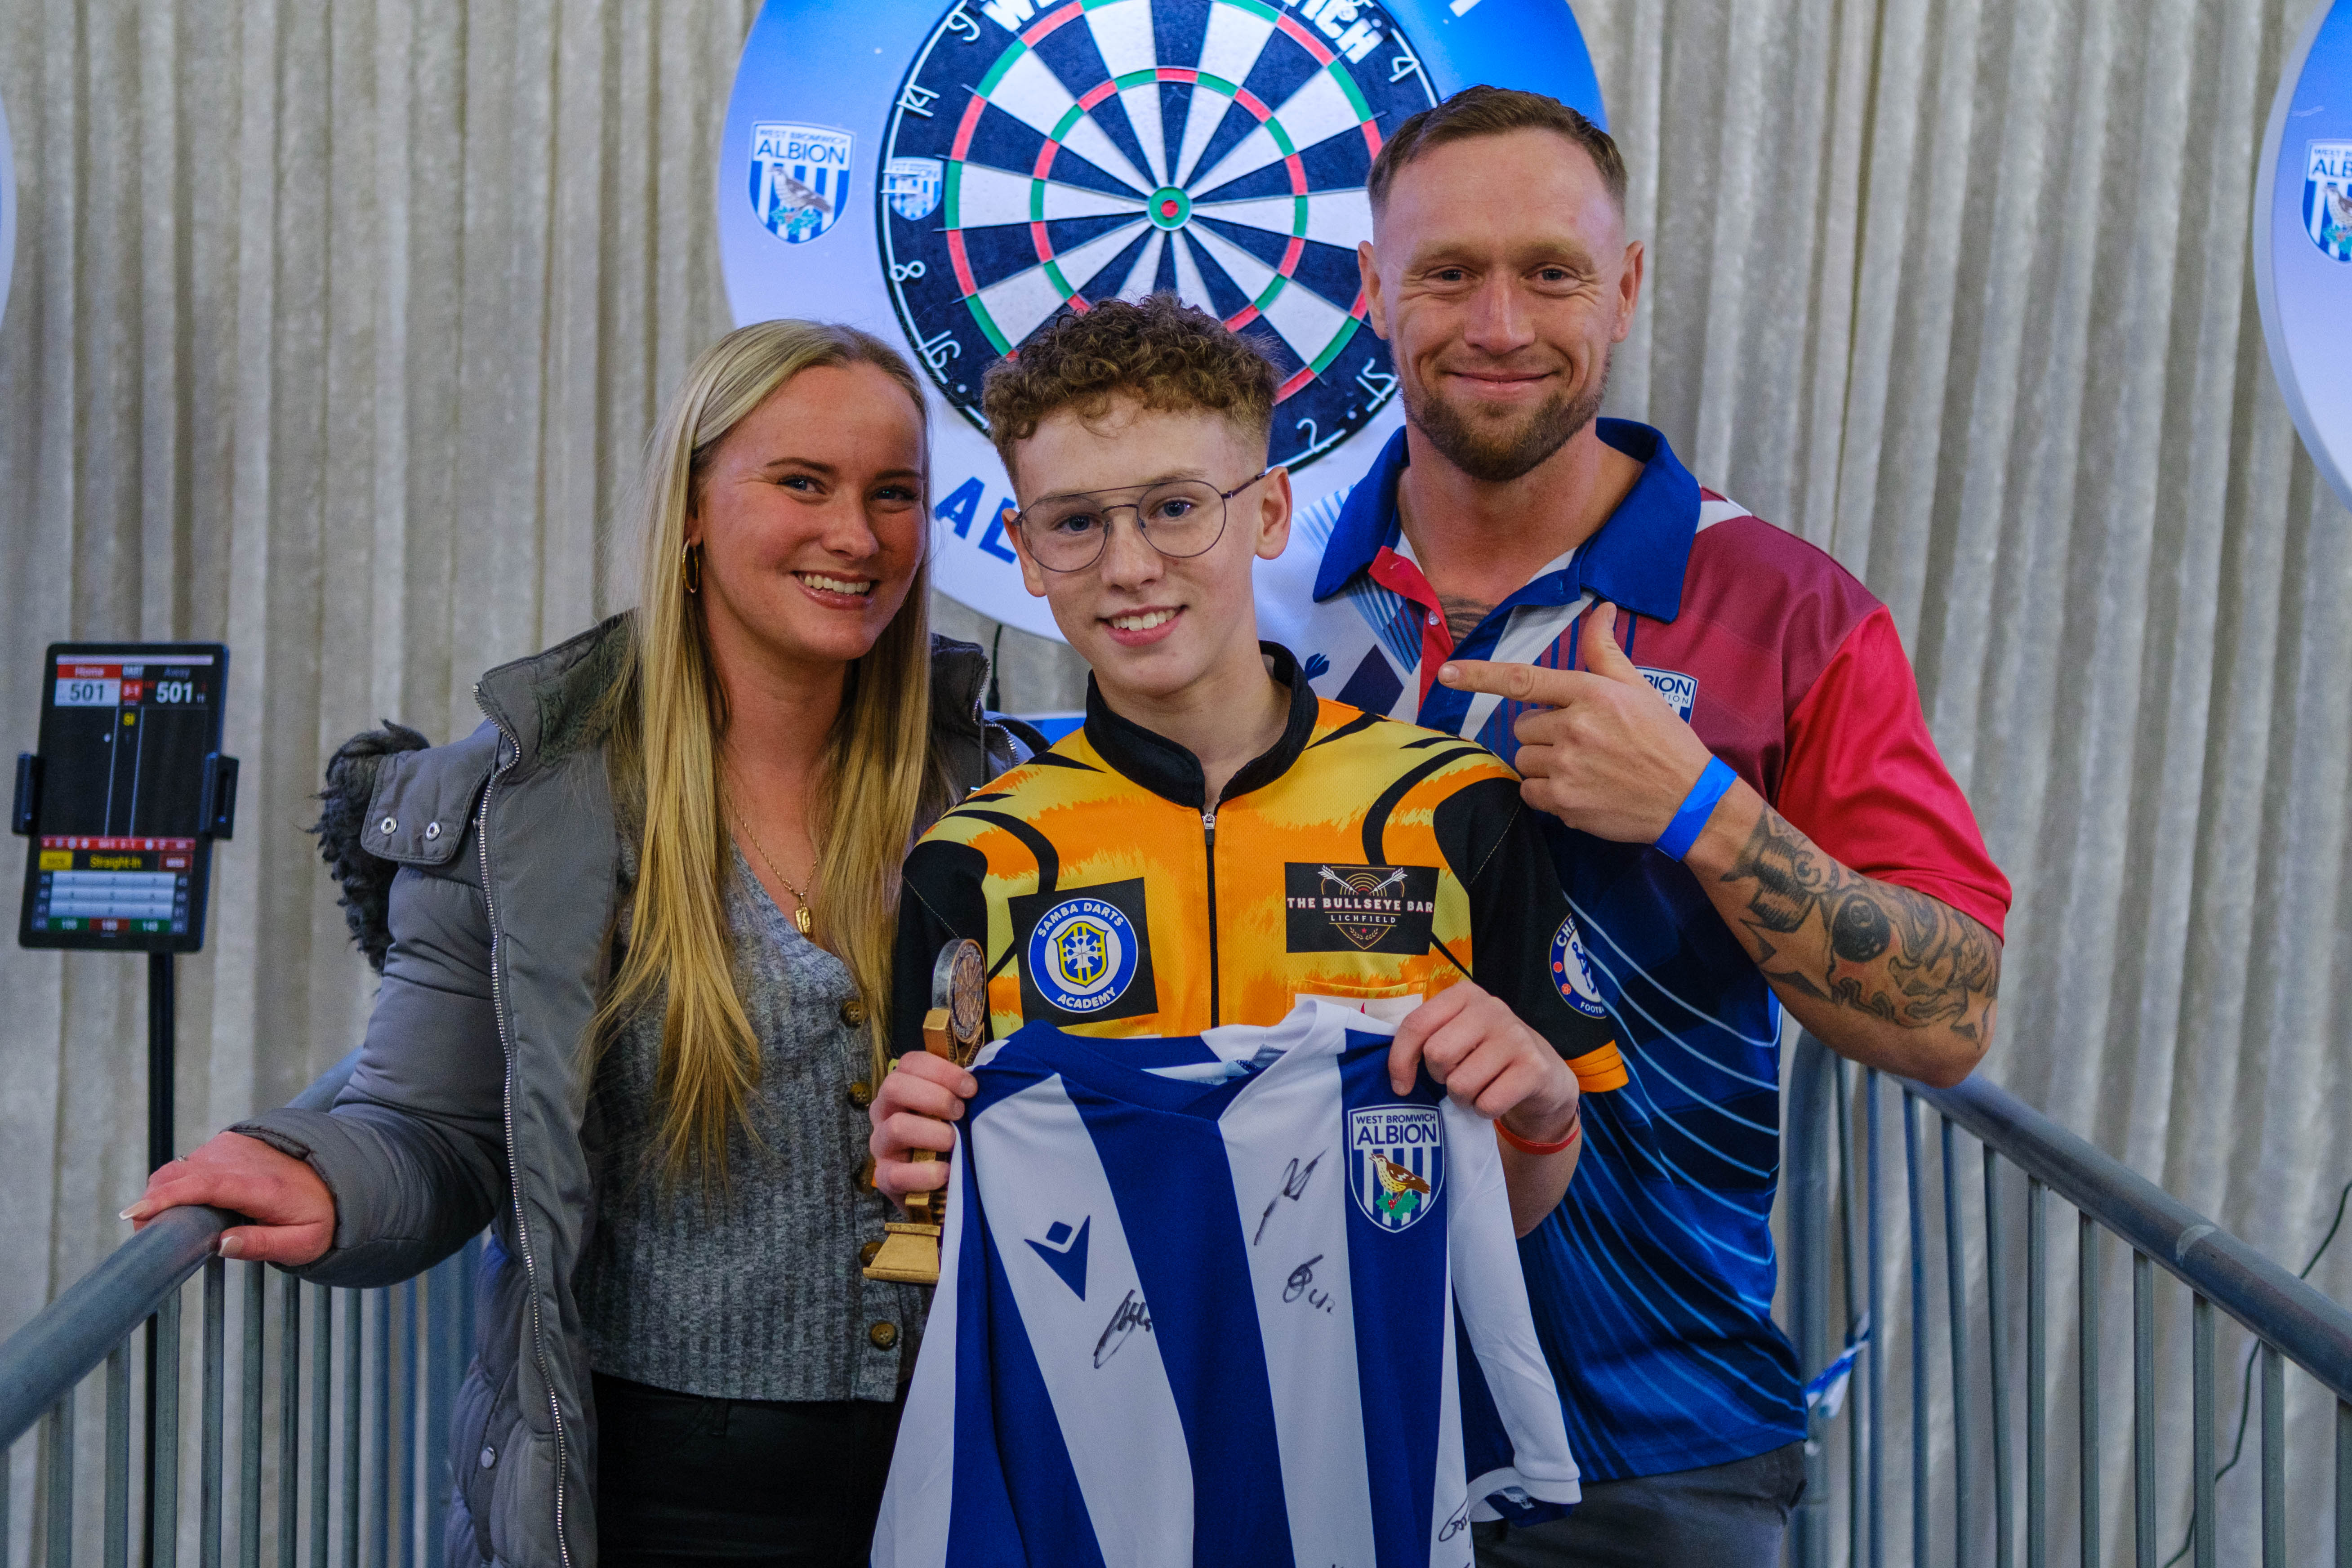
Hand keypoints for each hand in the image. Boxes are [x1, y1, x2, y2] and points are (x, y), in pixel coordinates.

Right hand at [120, 1132, 335, 1264]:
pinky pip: (192, 1162)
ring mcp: (234, 1147)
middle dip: (153, 1201)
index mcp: (261, 1187)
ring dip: (166, 1193)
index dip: (167, 1198)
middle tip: (145, 1232)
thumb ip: (263, 1245)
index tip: (135, 1215)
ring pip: (181, 1167)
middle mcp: (244, 1160)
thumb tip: (221, 1245)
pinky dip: (180, 1181)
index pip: (206, 1186)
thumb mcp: (303, 1243)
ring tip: (170, 1222)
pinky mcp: (229, 1142)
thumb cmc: (320, 1216)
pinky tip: (191, 1203)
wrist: (337, 1177)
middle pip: (181, 1174)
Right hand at [868, 1052, 975, 1203]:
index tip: (970, 1088)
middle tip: (960, 1113)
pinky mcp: (885, 1178)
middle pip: (895, 1086)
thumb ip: (962, 1092)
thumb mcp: (955, 1111)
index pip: (910, 1063)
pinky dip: (926, 1173)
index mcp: (902, 1089)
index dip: (942, 1071)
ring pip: (897, 1127)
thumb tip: (990, 1073)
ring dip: (934, 1133)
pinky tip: (946, 1171)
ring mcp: (882, 1145)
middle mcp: (885, 1112)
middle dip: (936, 1097)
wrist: (942, 1189)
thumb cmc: (952, 1140)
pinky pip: (897, 1173)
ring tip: (955, 1143)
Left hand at [1386, 980, 1578, 1144]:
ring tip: (1478, 1088)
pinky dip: (1484, 1111)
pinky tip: (1496, 1098)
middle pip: (1437, 1054)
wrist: (1543, 1074)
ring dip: (1462, 1098)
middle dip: (1440, 1077)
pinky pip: (1487, 1104)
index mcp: (1464, 994)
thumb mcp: (1457, 1033)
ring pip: (1460, 1084)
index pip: (1416, 1024)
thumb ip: (1426, 1038)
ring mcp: (1515, 1036)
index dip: (1400, 1060)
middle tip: (1455, 1077)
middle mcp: (1491, 1008)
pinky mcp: (1533, 1068)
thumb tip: (1396, 1076)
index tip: (1401, 1085)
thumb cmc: (1485, 1054)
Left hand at [1437, 603, 1718, 843]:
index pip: (1523, 679)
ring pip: (1523, 758)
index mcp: (1590, 693)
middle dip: (1543, 733)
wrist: (1689, 799)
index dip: (1479, 676)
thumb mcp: (1638, 688)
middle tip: (1581, 741)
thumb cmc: (1664, 739)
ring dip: (1542, 763)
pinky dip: (1545, 793)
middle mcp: (1574, 727)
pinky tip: (1579, 789)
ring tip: (1582, 766)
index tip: (1446, 673)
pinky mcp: (1565, 802)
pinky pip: (1529, 792)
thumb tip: (1601, 608)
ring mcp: (1567, 766)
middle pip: (1522, 727)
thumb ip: (1605, 651)